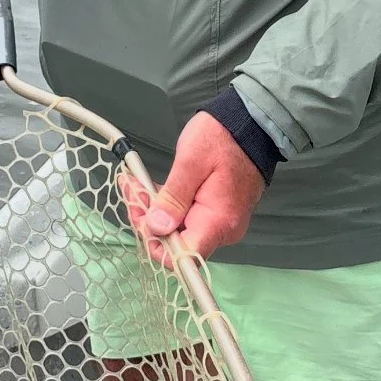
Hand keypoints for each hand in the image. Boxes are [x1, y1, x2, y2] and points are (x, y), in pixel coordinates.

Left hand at [125, 112, 266, 265]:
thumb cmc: (221, 138)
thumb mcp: (191, 162)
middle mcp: (222, 229)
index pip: (185, 258)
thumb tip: (156, 228)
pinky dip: (167, 204)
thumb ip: (173, 198)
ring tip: (133, 183)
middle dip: (148, 219)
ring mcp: (220, 221)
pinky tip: (148, 186)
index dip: (156, 246)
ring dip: (153, 209)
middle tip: (130, 189)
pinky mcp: (216, 211)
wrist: (250, 123)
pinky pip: (187, 217)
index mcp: (218, 222)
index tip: (138, 217)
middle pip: (178, 243)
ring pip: (179, 229)